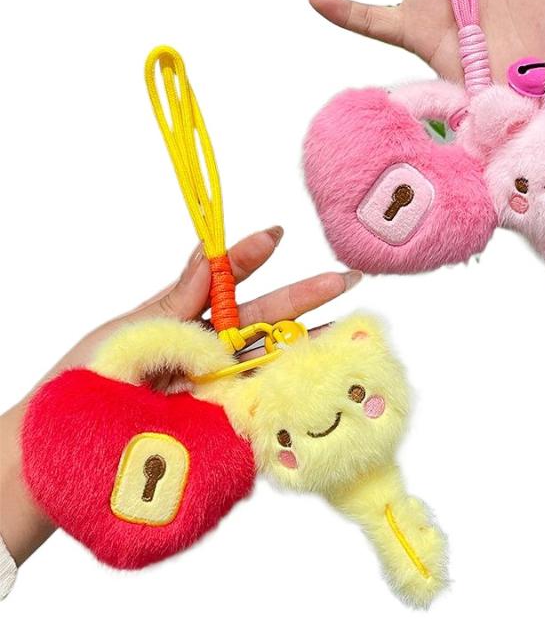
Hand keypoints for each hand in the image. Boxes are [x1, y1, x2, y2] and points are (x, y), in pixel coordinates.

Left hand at [0, 226, 361, 566]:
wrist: (60, 444)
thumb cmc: (91, 376)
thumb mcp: (136, 326)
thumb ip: (183, 295)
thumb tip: (212, 249)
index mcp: (189, 322)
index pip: (228, 284)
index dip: (252, 259)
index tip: (275, 235)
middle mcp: (210, 353)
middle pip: (265, 322)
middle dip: (306, 299)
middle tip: (346, 280)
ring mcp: (218, 390)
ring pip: (272, 362)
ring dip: (312, 344)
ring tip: (349, 330)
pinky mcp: (221, 426)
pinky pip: (261, 406)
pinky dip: (292, 392)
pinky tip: (319, 378)